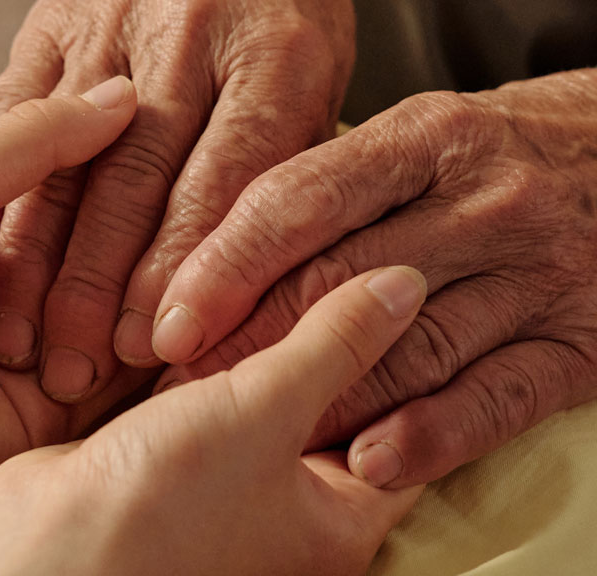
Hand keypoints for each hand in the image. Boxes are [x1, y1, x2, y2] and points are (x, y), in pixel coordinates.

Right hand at [0, 0, 355, 402]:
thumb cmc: (280, 15)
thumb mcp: (319, 81)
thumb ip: (286, 170)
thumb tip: (243, 282)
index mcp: (276, 54)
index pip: (227, 181)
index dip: (188, 269)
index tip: (161, 344)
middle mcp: (189, 36)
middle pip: (135, 181)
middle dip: (102, 285)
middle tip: (80, 364)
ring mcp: (110, 25)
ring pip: (63, 159)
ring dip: (41, 259)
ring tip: (29, 337)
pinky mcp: (52, 22)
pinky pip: (12, 112)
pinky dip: (1, 195)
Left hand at [0, 76, 149, 520]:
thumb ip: (34, 140)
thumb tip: (123, 95)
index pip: (90, 188)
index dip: (122, 179)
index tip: (154, 171)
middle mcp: (27, 284)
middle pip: (116, 253)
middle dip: (122, 256)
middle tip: (115, 268)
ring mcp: (46, 349)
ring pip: (131, 314)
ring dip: (135, 308)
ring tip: (123, 316)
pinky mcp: (56, 415)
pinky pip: (123, 387)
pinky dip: (145, 364)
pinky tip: (163, 346)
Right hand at [0, 267, 426, 575]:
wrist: (38, 553)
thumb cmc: (164, 510)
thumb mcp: (265, 412)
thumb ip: (334, 345)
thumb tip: (407, 286)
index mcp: (338, 517)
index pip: (406, 423)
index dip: (411, 351)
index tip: (406, 277)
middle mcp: (287, 505)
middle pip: (332, 401)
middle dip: (327, 332)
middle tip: (336, 251)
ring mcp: (224, 482)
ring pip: (262, 389)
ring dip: (257, 334)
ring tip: (267, 261)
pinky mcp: (167, 456)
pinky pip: (205, 391)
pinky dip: (206, 349)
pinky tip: (202, 296)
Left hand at [153, 69, 596, 487]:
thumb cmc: (481, 160)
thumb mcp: (405, 143)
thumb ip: (320, 191)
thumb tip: (208, 264)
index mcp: (422, 141)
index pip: (297, 203)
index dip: (221, 270)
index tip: (165, 327)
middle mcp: (481, 205)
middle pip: (337, 283)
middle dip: (249, 347)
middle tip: (184, 394)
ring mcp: (536, 277)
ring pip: (405, 351)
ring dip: (318, 404)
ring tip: (249, 437)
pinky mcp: (578, 347)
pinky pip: (494, 400)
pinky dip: (429, 435)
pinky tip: (369, 461)